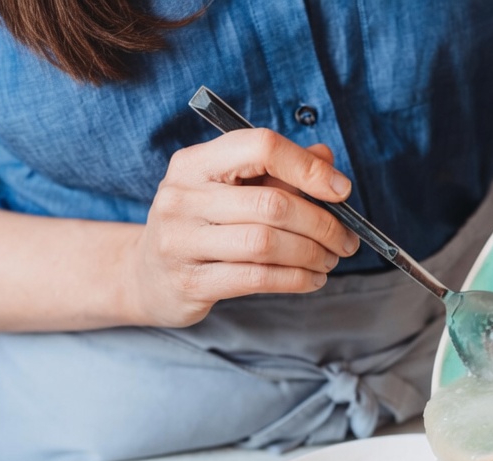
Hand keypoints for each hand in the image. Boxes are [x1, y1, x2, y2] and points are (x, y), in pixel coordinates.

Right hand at [120, 129, 360, 326]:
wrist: (145, 276)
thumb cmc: (200, 227)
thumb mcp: (230, 190)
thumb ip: (276, 172)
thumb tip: (326, 158)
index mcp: (195, 162)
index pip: (260, 146)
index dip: (307, 167)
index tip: (341, 191)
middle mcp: (182, 196)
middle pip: (272, 203)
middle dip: (322, 223)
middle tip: (346, 240)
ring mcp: (181, 241)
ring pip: (267, 243)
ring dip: (312, 254)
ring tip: (330, 260)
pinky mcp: (190, 282)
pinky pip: (257, 278)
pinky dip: (295, 279)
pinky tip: (312, 279)